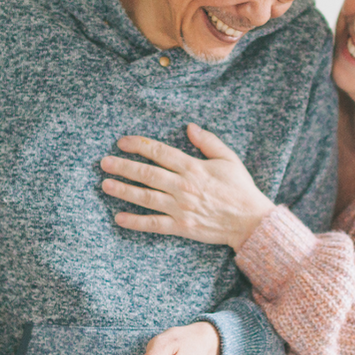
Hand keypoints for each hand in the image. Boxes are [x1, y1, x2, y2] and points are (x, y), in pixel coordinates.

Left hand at [101, 123, 274, 250]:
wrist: (250, 221)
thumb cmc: (240, 188)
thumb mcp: (229, 158)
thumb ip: (208, 142)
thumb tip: (189, 127)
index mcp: (194, 167)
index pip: (160, 152)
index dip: (139, 145)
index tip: (122, 142)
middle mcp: (183, 186)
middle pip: (147, 173)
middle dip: (123, 166)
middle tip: (104, 162)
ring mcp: (181, 208)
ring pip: (146, 197)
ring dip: (123, 190)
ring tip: (105, 184)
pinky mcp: (181, 227)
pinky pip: (154, 224)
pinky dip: (135, 222)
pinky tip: (119, 218)